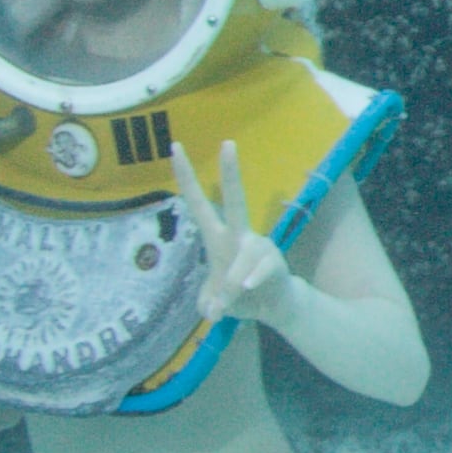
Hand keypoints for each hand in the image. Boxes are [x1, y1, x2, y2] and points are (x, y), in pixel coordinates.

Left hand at [173, 140, 295, 330]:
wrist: (274, 308)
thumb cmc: (241, 296)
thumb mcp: (214, 302)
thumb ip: (208, 302)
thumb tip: (213, 310)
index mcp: (217, 238)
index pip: (198, 203)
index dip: (186, 178)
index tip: (176, 147)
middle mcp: (238, 236)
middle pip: (235, 200)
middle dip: (230, 173)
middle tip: (228, 142)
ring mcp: (258, 247)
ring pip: (243, 255)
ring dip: (232, 282)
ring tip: (230, 298)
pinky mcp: (274, 262)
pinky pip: (259, 270)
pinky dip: (250, 282)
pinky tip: (248, 288)